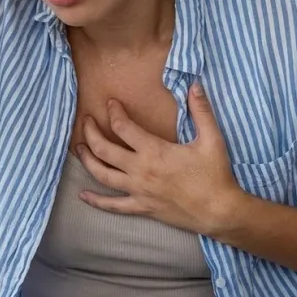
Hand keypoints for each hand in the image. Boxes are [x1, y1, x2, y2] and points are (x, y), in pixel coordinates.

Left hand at [76, 82, 244, 235]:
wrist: (219, 211)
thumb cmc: (215, 175)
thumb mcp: (212, 139)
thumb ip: (201, 111)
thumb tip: (194, 85)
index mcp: (154, 151)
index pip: (123, 127)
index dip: (114, 112)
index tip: (111, 103)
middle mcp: (140, 170)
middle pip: (104, 149)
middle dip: (90, 132)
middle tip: (86, 121)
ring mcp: (138, 191)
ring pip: (102, 175)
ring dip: (87, 160)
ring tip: (78, 148)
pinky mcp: (142, 207)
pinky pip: (113, 206)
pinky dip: (96, 201)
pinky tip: (83, 196)